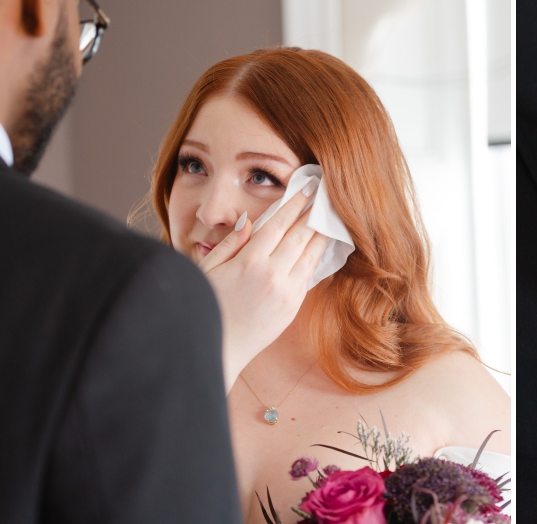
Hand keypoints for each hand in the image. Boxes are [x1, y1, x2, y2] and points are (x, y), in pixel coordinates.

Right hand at [199, 183, 330, 388]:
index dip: (295, 204)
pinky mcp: (293, 307)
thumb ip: (231, 243)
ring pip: (311, 254)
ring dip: (322, 233)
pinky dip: (317, 257)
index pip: (279, 224)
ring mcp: (287, 292)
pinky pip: (309, 275)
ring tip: (330, 216)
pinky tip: (320, 246)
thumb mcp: (209, 270)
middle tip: (325, 194)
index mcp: (250, 261)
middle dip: (313, 212)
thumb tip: (250, 220)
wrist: (218, 349)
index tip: (307, 188)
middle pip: (300, 235)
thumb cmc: (206, 306)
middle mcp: (273, 274)